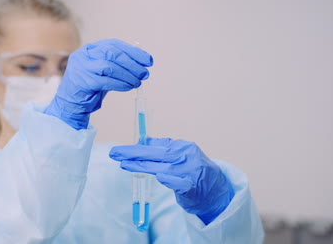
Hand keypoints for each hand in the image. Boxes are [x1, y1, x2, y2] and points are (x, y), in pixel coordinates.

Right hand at [44, 39, 153, 129]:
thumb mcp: (104, 72)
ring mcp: (81, 67)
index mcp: (90, 49)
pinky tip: (128, 87)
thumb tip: (142, 63)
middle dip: (132, 63)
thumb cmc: (90, 87)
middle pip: (112, 53)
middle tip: (144, 73)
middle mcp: (84, 55)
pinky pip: (104, 81)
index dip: (133, 52)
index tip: (148, 60)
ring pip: (109, 66)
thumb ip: (118, 65)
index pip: (114, 45)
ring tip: (138, 82)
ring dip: (127, 74)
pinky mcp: (82, 81)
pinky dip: (120, 84)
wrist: (70, 104)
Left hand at [109, 138, 234, 224]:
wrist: (217, 191)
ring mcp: (190, 171)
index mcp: (183, 146)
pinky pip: (177, 182)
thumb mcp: (181, 156)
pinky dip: (168, 179)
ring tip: (124, 164)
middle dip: (133, 153)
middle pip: (156, 153)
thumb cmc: (194, 172)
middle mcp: (186, 156)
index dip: (137, 148)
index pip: (156, 145)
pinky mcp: (192, 186)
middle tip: (115, 153)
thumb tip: (143, 141)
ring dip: (141, 165)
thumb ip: (164, 149)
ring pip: (162, 167)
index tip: (122, 150)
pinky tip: (158, 176)